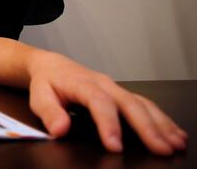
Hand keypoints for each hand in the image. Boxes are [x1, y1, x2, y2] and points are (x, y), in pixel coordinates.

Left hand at [28, 52, 187, 154]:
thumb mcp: (39, 95)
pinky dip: (162, 120)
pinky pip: (146, 105)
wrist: (52, 66)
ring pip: (142, 104)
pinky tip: (174, 133)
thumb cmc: (47, 82)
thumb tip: (60, 128)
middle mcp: (104, 83)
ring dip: (161, 124)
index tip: (114, 145)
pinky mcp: (122, 94)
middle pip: (129, 103)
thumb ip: (49, 112)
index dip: (108, 124)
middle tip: (160, 148)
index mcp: (82, 83)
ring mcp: (116, 88)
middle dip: (146, 127)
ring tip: (175, 143)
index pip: (98, 102)